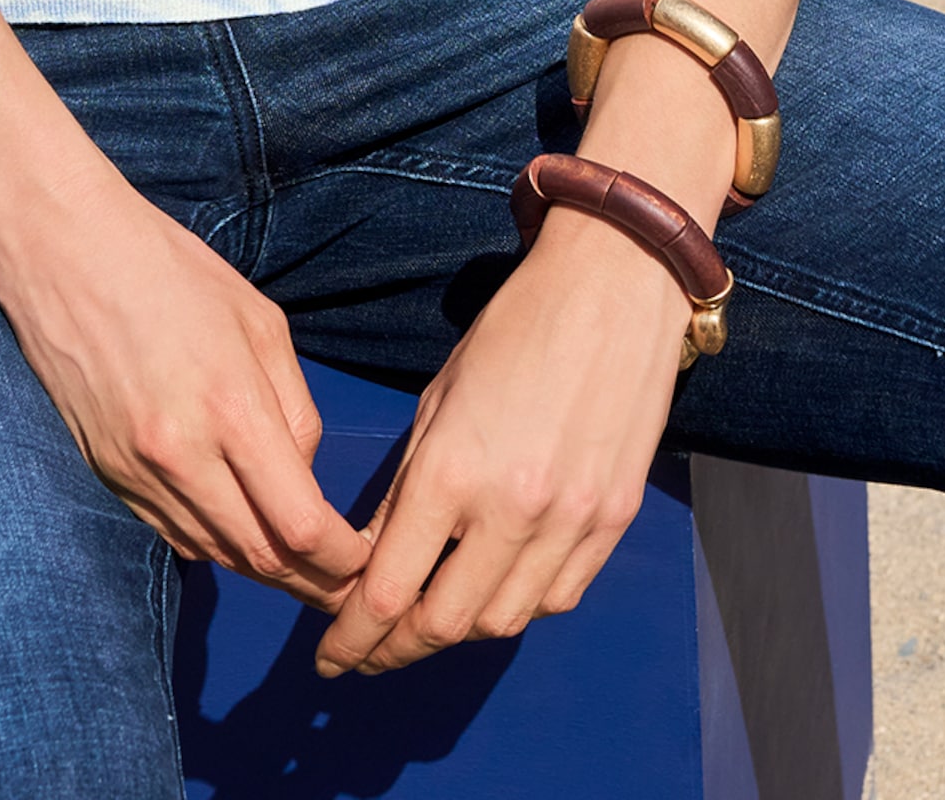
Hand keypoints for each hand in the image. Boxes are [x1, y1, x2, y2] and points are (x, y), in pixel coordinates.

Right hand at [0, 163, 373, 609]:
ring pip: (214, 554)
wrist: (63, 251)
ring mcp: (135, 471)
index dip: (340, 560)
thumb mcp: (259, 321)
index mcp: (230, 407)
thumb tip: (304, 475)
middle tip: (346, 589)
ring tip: (301, 572)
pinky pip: (171, 533)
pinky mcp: (106, 474)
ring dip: (262, 570)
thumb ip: (293, 407)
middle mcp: (180, 454)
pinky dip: (213, 544)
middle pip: (259, 557)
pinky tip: (237, 534)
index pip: (299, 525)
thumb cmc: (171, 271)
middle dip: (311, 582)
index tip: (364, 562)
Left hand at [313, 204, 689, 673]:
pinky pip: (558, 597)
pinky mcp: (615, 522)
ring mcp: (571, 522)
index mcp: (452, 471)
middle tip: (366, 654)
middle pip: (443, 625)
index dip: (351, 636)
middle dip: (394, 650)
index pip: (387, 590)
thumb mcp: (437, 399)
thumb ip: (407, 489)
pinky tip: (491, 592)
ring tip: (423, 626)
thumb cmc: (514, 329)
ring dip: (455, 634)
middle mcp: (512, 511)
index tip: (329, 656)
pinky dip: (517, 607)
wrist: (613, 287)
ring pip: (502, 623)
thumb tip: (375, 558)